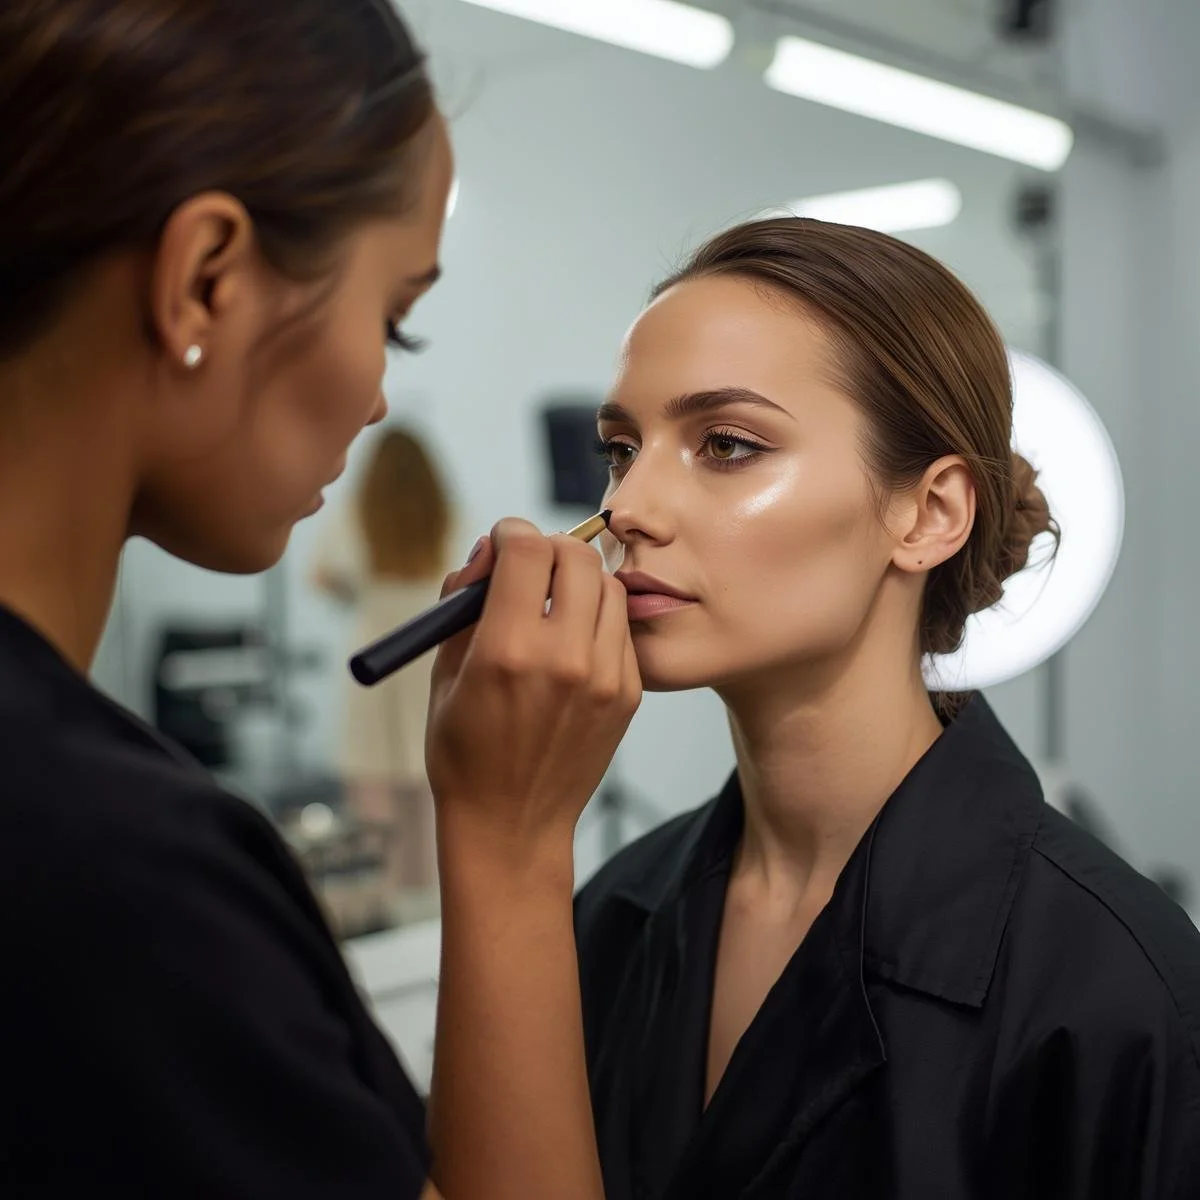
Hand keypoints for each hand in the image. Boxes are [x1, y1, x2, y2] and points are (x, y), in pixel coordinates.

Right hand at [426, 518, 640, 865]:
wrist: (512, 824)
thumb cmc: (463, 750)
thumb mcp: (443, 673)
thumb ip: (463, 602)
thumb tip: (489, 550)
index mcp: (508, 650)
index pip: (528, 549)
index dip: (511, 533)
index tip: (502, 544)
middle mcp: (564, 658)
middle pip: (576, 556)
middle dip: (548, 547)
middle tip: (530, 568)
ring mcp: (604, 678)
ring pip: (607, 585)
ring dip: (578, 579)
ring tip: (553, 604)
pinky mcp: (628, 694)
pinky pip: (621, 627)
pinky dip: (597, 618)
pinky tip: (572, 640)